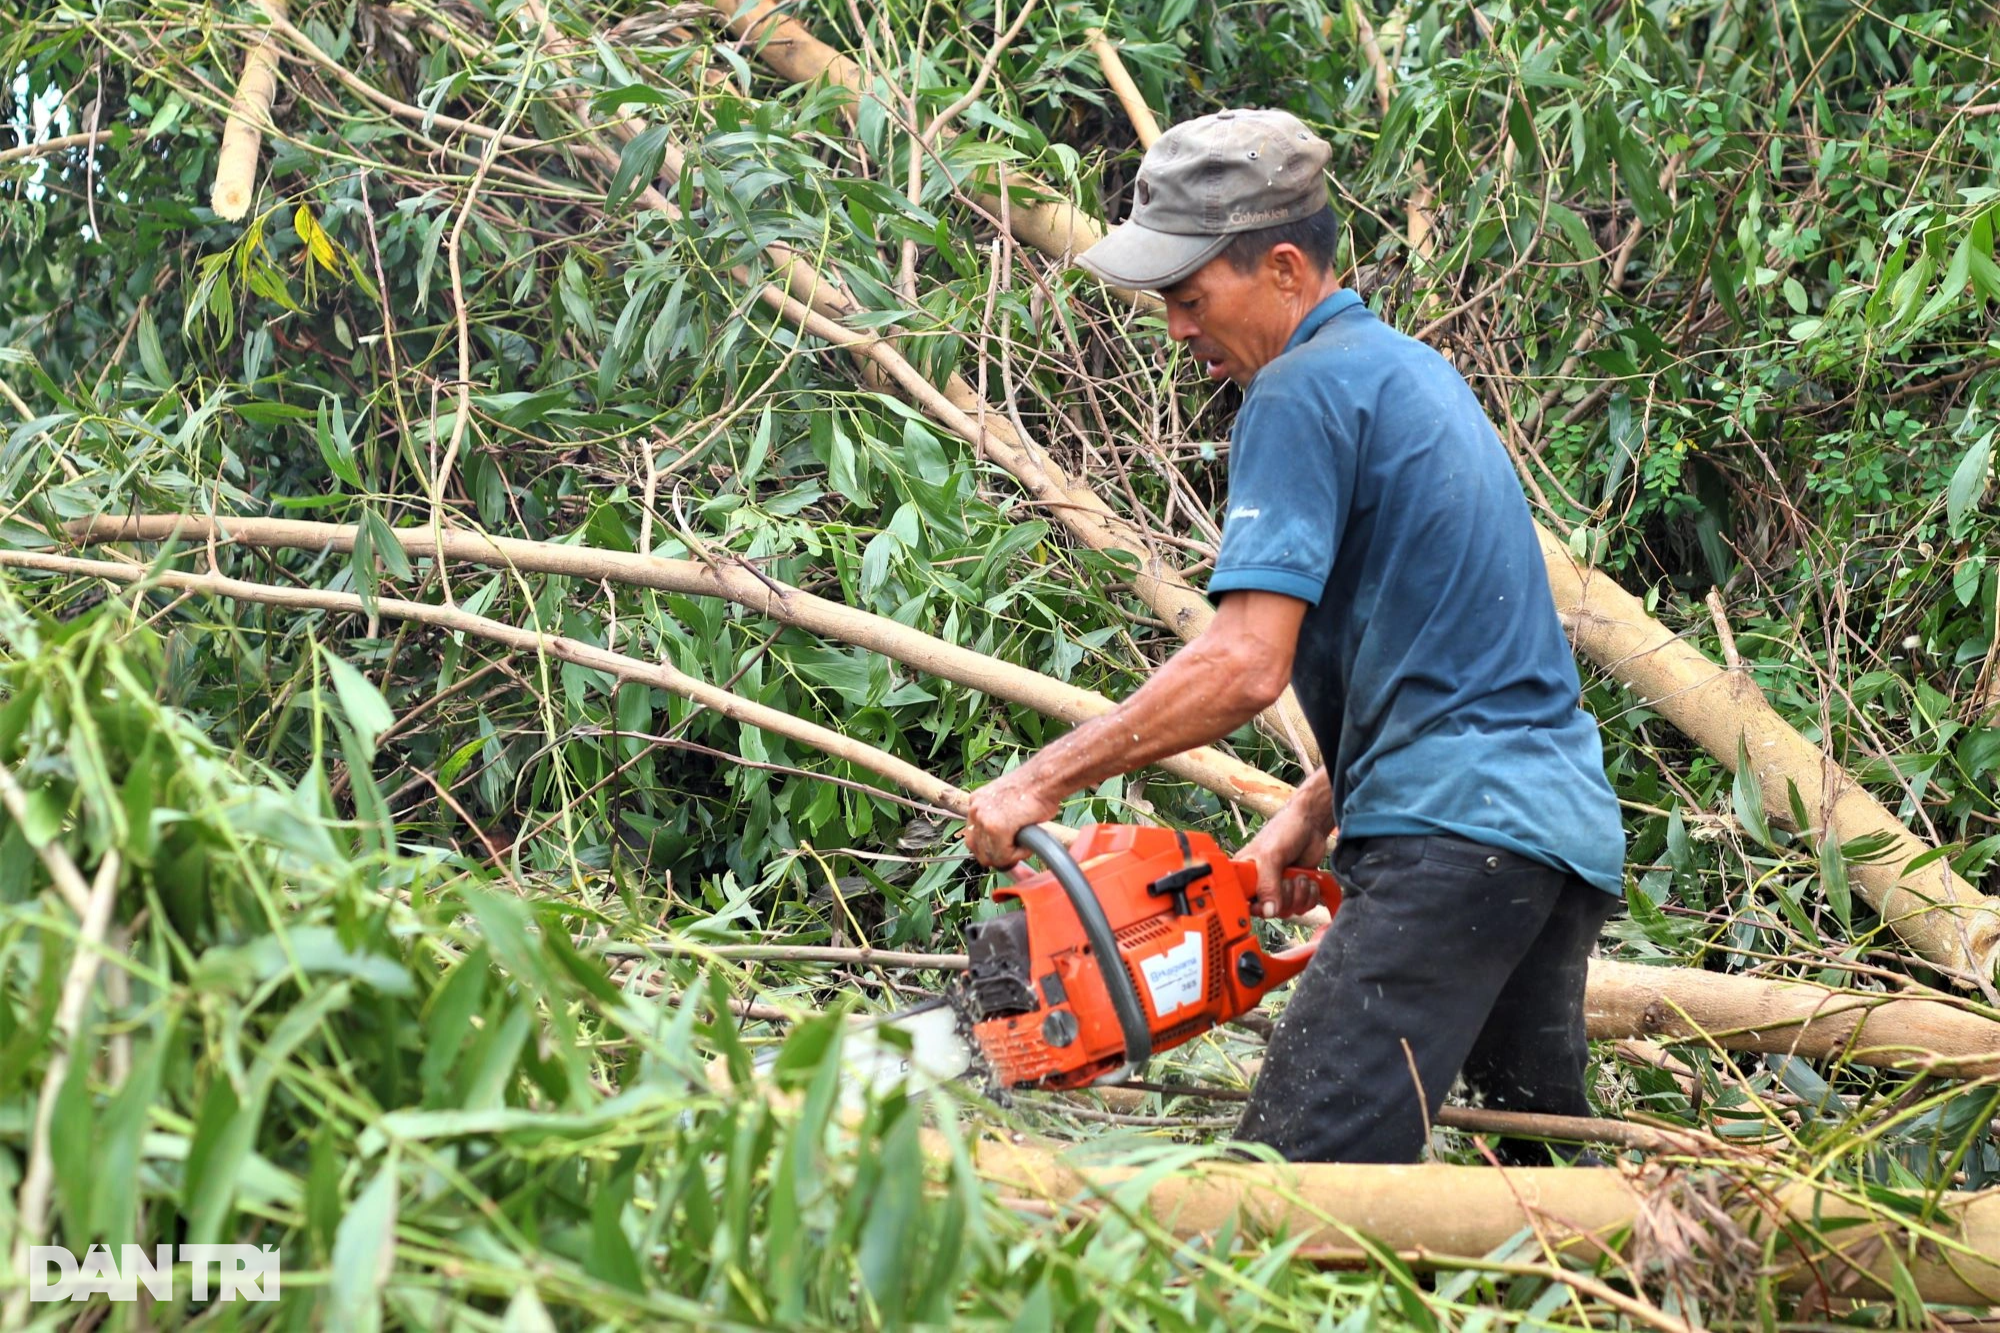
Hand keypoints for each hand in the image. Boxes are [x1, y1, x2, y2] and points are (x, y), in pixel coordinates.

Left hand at [963, 768, 1061, 868]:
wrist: (1045, 779)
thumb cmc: (1034, 788)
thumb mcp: (1007, 801)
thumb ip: (998, 818)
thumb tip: (1000, 841)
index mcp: (976, 802)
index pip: (973, 837)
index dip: (990, 849)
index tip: (1004, 851)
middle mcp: (975, 810)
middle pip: (977, 849)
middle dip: (997, 856)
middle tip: (1014, 854)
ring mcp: (984, 819)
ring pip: (990, 855)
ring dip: (1008, 856)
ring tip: (1025, 846)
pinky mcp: (997, 828)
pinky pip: (1003, 856)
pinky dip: (1018, 855)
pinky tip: (1028, 844)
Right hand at [1239, 802, 1329, 918]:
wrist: (1312, 824)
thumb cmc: (1284, 830)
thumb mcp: (1271, 856)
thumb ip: (1267, 884)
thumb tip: (1268, 911)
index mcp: (1244, 875)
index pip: (1244, 904)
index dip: (1257, 907)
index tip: (1267, 902)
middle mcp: (1260, 884)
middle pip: (1270, 911)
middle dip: (1285, 897)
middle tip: (1287, 879)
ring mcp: (1280, 889)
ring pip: (1288, 910)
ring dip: (1300, 895)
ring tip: (1300, 876)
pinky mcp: (1297, 890)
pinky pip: (1303, 907)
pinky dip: (1310, 895)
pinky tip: (1309, 880)